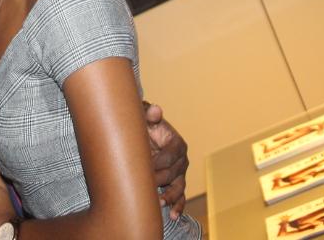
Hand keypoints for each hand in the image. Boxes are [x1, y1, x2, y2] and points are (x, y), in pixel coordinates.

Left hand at [144, 102, 187, 218]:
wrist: (145, 136)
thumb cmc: (145, 127)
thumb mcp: (146, 119)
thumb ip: (149, 114)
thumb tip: (154, 108)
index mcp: (177, 144)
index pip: (167, 157)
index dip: (155, 163)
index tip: (142, 166)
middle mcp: (181, 160)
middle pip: (171, 174)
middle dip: (158, 180)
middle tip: (143, 185)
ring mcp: (180, 174)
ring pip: (178, 188)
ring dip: (170, 197)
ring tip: (161, 203)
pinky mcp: (177, 184)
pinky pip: (180, 197)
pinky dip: (178, 206)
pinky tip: (174, 216)